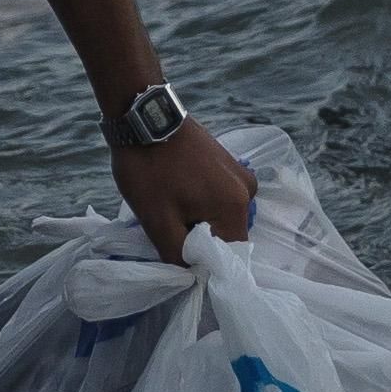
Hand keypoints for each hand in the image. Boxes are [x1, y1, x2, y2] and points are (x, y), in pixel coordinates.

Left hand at [110, 117, 253, 250]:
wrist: (143, 115)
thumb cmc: (148, 169)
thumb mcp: (157, 222)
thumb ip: (179, 257)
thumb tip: (194, 275)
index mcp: (235, 207)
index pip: (229, 256)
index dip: (203, 262)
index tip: (176, 254)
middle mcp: (247, 191)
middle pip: (225, 235)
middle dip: (197, 239)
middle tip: (166, 227)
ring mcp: (240, 173)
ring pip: (219, 216)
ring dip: (196, 220)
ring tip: (168, 206)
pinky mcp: (228, 162)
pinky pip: (218, 196)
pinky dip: (199, 202)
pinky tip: (176, 192)